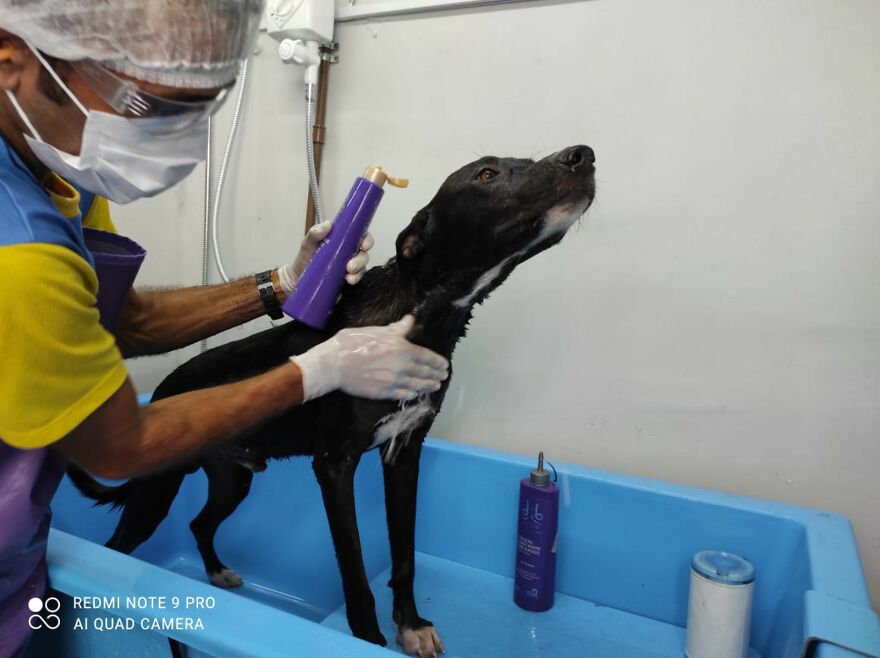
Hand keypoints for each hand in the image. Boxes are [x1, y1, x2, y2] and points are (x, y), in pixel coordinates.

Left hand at [277, 222, 374, 293]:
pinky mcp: (348, 277)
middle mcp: (349, 251)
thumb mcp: (307, 244)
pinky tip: (348, 281)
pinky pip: (357, 277)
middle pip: (364, 252)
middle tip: (350, 266)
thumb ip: (314, 233)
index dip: (366, 239)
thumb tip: (328, 225)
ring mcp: (350, 265)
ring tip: (348, 276)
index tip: (364, 245)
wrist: (298, 279)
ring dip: (358, 270)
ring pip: (363, 266)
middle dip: (361, 259)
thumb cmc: (305, 258)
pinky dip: (355, 279)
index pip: (360, 235)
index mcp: (342, 239)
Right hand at [290, 315, 449, 401]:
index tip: (445, 365)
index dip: (438, 362)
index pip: (427, 357)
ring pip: (417, 385)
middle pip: (425, 372)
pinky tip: (416, 394)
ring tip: (435, 386)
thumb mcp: (376, 331)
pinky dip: (412, 394)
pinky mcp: (384, 393)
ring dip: (428, 386)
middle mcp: (402, 367)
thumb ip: (396, 329)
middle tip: (443, 376)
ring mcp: (394, 382)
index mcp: (402, 349)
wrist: (334, 365)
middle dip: (436, 374)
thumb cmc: (352, 343)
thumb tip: (410, 320)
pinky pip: (404, 395)